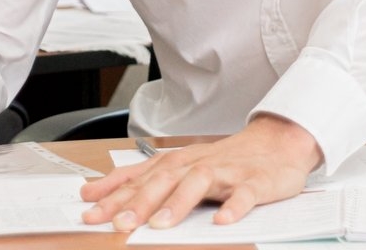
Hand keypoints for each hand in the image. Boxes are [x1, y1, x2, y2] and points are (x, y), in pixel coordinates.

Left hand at [79, 114, 322, 230]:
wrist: (277, 142)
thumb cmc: (225, 159)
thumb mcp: (183, 165)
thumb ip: (145, 179)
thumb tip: (98, 193)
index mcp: (179, 162)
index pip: (140, 176)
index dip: (113, 192)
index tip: (88, 208)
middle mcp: (198, 164)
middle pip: (164, 179)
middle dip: (139, 201)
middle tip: (118, 222)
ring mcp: (227, 172)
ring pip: (199, 183)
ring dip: (179, 203)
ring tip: (161, 224)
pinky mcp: (255, 182)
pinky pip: (244, 195)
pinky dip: (234, 207)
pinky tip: (223, 221)